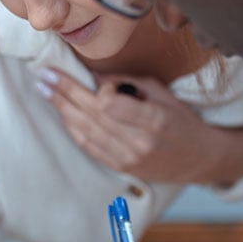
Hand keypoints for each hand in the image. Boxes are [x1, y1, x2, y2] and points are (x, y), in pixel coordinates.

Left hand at [36, 67, 216, 182]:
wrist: (198, 159)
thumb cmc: (181, 120)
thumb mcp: (161, 93)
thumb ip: (127, 83)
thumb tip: (93, 78)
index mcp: (153, 120)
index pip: (110, 104)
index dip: (99, 90)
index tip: (96, 80)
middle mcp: (138, 142)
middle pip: (91, 115)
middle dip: (64, 92)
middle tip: (43, 75)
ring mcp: (127, 157)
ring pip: (84, 130)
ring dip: (61, 108)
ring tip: (44, 89)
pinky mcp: (119, 167)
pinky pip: (88, 145)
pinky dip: (71, 127)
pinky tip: (60, 112)